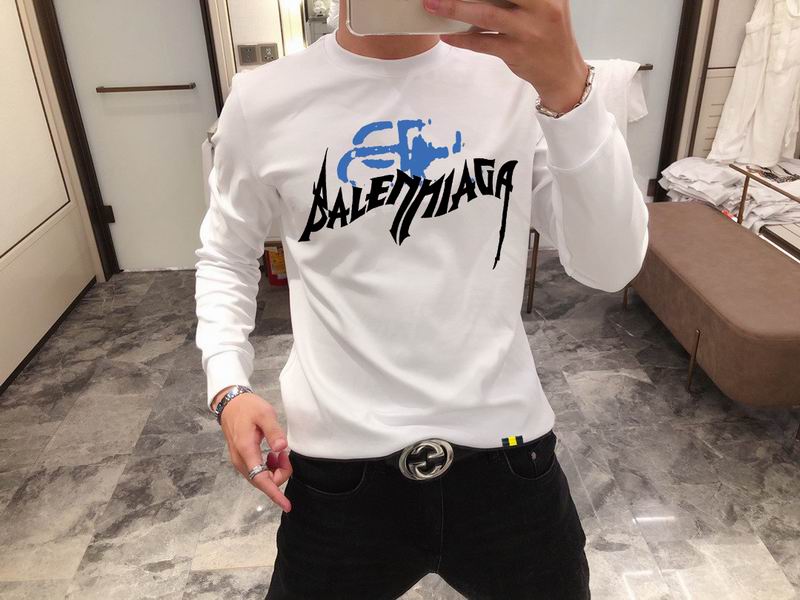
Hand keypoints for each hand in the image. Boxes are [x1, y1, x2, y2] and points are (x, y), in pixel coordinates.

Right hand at [214, 389, 292, 511]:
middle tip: (285, 454)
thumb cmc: (248, 407)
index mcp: (246, 450)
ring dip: (274, 471)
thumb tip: (282, 448)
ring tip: (279, 453)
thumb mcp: (265, 414)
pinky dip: (269, 468)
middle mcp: (240, 460)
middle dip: (280, 474)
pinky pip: (257, 472)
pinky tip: (273, 455)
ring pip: (260, 478)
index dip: (275, 493)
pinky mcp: (241, 459)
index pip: (261, 479)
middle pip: (263, 481)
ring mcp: (239, 461)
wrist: (231, 403)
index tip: (286, 505)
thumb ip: (274, 432)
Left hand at [422, 0, 588, 112]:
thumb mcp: (545, 6)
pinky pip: (483, 44)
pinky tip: (448, 34)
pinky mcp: (516, 53)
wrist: (562, 73)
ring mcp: (528, 32)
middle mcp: (541, 8)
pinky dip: (463, 39)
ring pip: (487, 16)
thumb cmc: (549, 35)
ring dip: (456, 9)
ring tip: (434, 6)